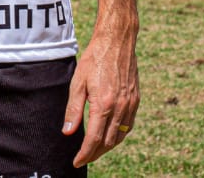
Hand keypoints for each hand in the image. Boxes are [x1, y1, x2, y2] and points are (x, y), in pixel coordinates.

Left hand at [62, 25, 138, 165]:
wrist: (117, 42)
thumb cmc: (94, 59)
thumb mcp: (77, 82)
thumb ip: (73, 109)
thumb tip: (68, 132)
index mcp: (103, 104)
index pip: (94, 139)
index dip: (84, 154)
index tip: (76, 161)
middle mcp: (120, 108)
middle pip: (107, 143)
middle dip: (95, 154)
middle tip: (83, 157)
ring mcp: (130, 105)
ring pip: (120, 137)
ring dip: (107, 147)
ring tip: (94, 150)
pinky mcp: (135, 100)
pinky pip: (129, 126)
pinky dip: (118, 135)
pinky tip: (109, 135)